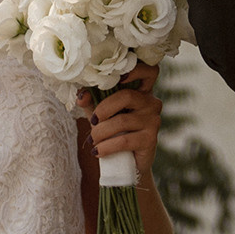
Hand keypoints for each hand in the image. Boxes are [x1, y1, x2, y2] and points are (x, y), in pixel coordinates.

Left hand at [78, 64, 162, 178]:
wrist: (126, 164)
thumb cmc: (113, 132)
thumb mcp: (100, 114)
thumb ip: (91, 101)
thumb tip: (81, 96)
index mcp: (141, 91)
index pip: (150, 71)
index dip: (137, 69)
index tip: (119, 78)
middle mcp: (151, 103)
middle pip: (127, 96)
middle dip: (103, 108)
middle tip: (93, 121)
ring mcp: (153, 121)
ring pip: (122, 121)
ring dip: (101, 132)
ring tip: (93, 141)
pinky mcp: (151, 140)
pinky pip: (124, 140)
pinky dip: (106, 147)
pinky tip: (97, 151)